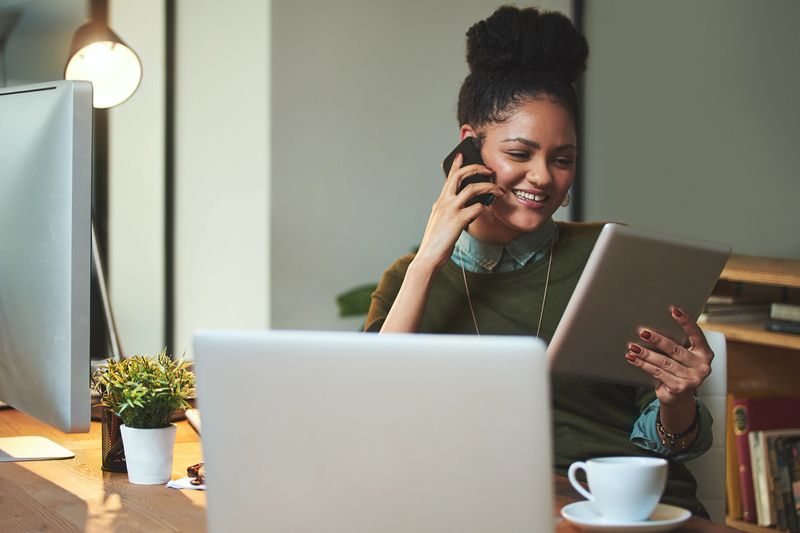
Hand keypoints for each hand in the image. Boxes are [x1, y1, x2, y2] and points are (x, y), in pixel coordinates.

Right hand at [413, 153, 505, 270]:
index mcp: (440, 202)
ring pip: (472, 188)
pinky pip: (477, 208)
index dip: (456, 164)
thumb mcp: (442, 223)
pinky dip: (487, 209)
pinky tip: (491, 215)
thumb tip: (469, 209)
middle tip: (489, 170)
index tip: (462, 155)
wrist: (428, 257)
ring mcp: (450, 210)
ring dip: (489, 187)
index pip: (448, 178)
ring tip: (499, 191)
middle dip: (477, 168)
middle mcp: (444, 202)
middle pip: (460, 175)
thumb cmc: (436, 243)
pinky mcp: (458, 220)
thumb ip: (452, 212)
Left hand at [624, 306, 713, 406]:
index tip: (674, 310)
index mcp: (705, 353)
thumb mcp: (682, 357)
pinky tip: (633, 359)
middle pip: (676, 349)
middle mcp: (702, 366)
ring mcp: (692, 379)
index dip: (686, 322)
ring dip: (646, 353)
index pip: (696, 334)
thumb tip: (653, 328)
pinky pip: (657, 372)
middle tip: (643, 332)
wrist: (678, 397)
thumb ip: (676, 344)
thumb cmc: (678, 370)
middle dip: (657, 340)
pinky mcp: (680, 388)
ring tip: (633, 347)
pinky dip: (643, 364)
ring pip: (664, 362)